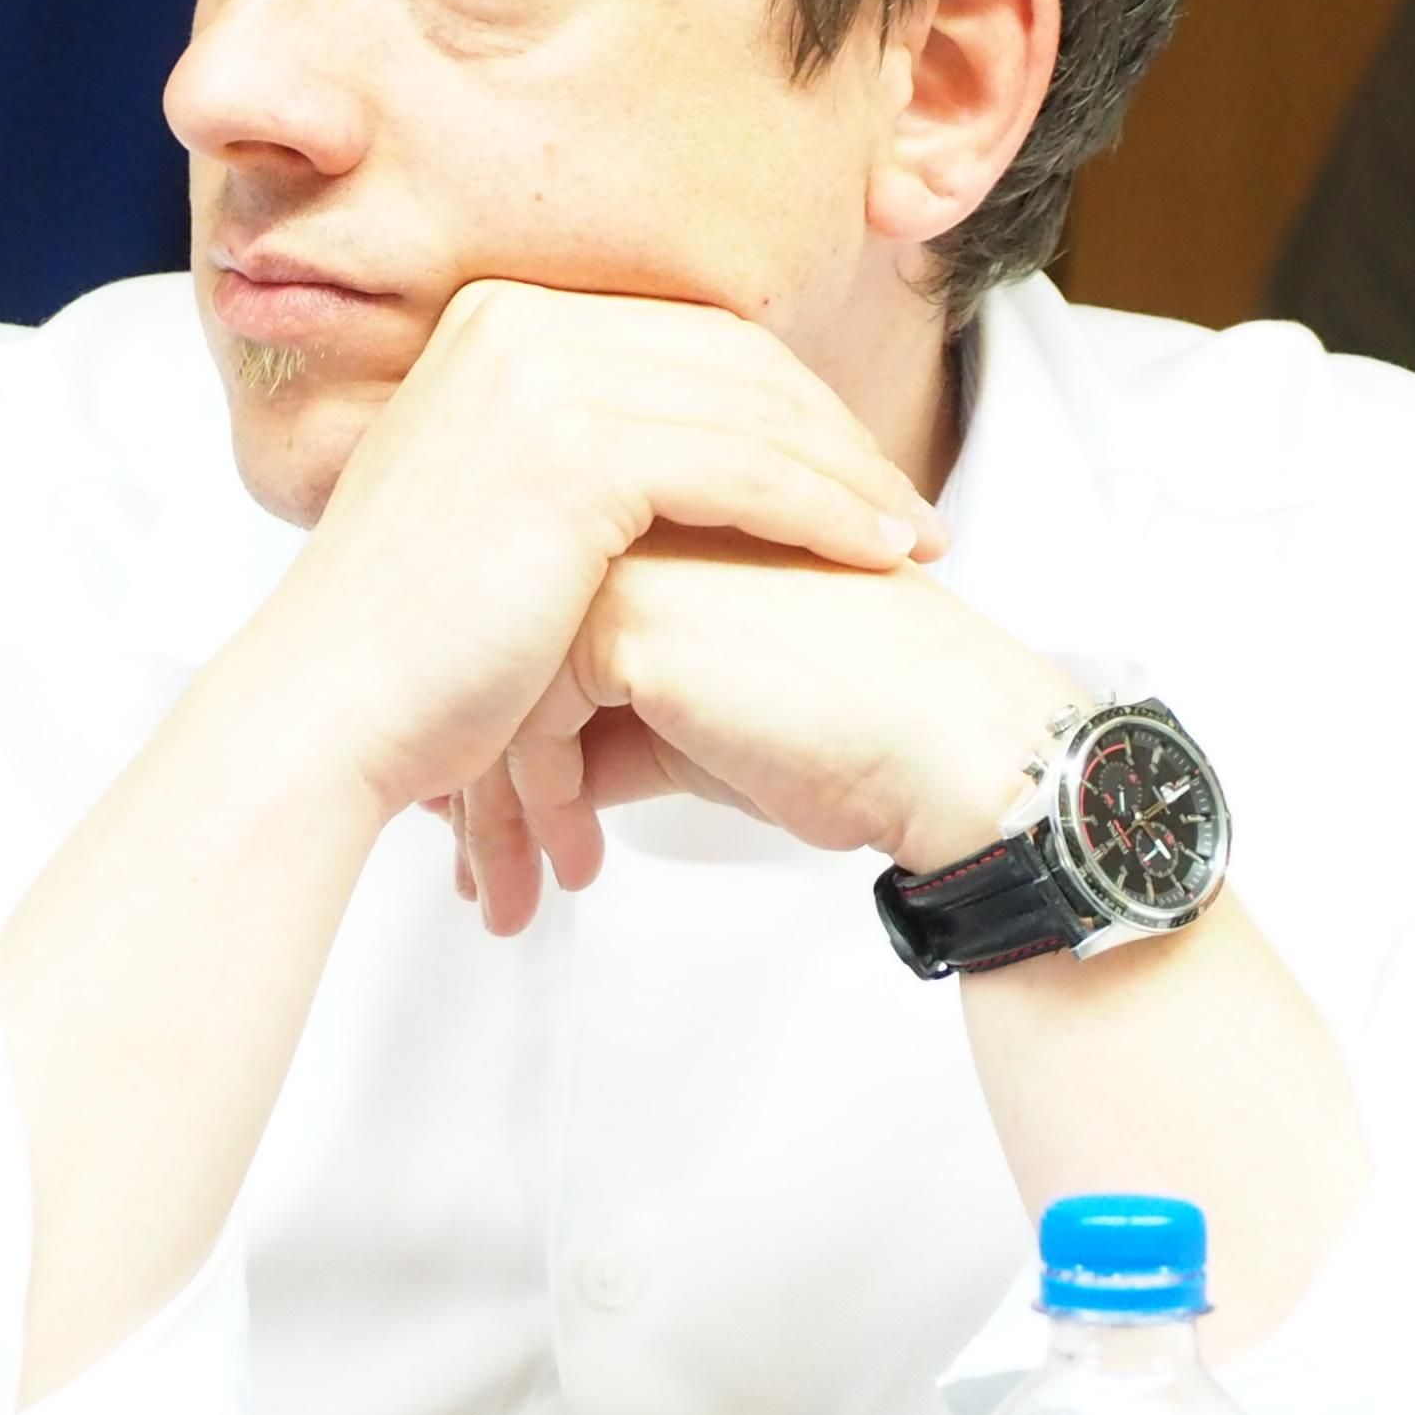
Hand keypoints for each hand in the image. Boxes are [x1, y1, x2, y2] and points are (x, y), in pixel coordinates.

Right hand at [213, 281, 943, 827]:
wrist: (329, 711)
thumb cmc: (409, 646)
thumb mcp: (493, 507)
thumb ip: (573, 456)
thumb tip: (678, 460)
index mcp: (496, 322)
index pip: (685, 337)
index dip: (784, 402)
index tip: (853, 467)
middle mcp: (515, 325)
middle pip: (731, 359)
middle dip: (834, 434)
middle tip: (907, 504)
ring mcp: (541, 377)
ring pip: (752, 412)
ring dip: (850, 477)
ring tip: (914, 540)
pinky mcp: (575, 450)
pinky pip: (745, 470)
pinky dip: (824, 512)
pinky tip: (873, 554)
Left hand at [450, 533, 1079, 932]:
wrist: (943, 744)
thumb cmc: (850, 731)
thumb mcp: (698, 726)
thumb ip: (609, 726)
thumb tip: (529, 780)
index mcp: (651, 524)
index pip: (526, 624)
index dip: (491, 731)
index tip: (472, 817)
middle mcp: (627, 520)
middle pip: (498, 652)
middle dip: (474, 779)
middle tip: (475, 872)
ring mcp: (622, 552)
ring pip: (497, 687)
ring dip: (496, 811)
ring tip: (506, 893)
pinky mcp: (626, 611)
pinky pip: (530, 723)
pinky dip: (538, 810)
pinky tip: (571, 868)